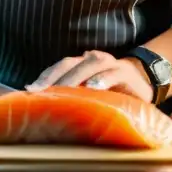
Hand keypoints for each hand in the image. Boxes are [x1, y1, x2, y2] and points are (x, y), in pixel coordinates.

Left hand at [27, 50, 152, 102]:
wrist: (141, 84)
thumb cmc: (108, 93)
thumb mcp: (89, 95)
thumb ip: (71, 97)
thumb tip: (42, 111)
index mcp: (80, 64)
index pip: (59, 66)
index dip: (45, 76)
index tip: (29, 90)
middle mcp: (92, 59)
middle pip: (70, 64)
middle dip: (55, 78)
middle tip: (42, 93)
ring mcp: (110, 63)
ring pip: (91, 64)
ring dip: (77, 76)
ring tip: (65, 90)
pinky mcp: (125, 72)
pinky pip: (113, 73)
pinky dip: (103, 79)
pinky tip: (94, 87)